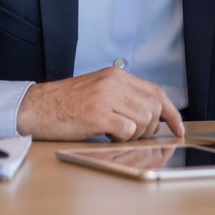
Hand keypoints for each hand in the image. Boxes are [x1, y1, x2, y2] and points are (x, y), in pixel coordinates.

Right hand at [16, 67, 184, 140]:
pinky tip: (107, 136)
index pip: (157, 91)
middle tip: (134, 135)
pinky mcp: (97, 114)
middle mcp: (114, 82)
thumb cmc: (65, 103)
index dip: (171, 112)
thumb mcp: (98, 89)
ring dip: (135, 134)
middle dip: (151, 127)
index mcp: (117, 75)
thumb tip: (152, 113)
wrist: (36, 107)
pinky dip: (122, 139)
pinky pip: (127, 131)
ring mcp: (106, 97)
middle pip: (154, 107)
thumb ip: (123, 95)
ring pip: (144, 120)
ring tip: (116, 134)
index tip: (178, 127)